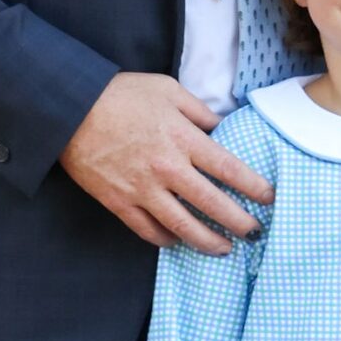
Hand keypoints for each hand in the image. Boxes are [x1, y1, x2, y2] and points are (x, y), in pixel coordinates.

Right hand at [61, 71, 272, 254]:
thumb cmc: (121, 94)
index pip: (229, 169)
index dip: (254, 187)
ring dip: (208, 242)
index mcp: (183, 138)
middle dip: (240, 223)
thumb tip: (224, 128)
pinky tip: (180, 241)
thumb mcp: (168, 90)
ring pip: (183, 227)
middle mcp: (167, 168)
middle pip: (213, 205)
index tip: (270, 199)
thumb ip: (200, 111)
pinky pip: (148, 231)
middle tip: (256, 234)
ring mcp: (142, 189)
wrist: (69, 108)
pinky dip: (167, 239)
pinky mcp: (119, 202)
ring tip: (225, 249)